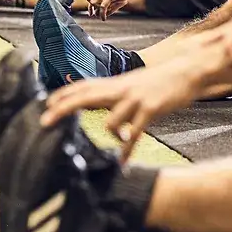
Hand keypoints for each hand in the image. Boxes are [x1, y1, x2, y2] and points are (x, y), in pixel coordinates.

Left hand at [40, 63, 199, 162]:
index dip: (63, 94)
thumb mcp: (132, 84)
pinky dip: (128, 148)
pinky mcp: (150, 109)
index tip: (45, 104)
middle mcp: (122, 89)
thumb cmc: (160, 81)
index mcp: (116, 84)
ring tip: (119, 143)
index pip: (83, 86)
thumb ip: (113, 94)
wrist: (187, 71)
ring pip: (111, 120)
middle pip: (86, 97)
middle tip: (44, 121)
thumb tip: (92, 104)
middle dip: (64, 108)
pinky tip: (124, 160)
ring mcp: (135, 99)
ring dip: (112, 135)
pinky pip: (134, 133)